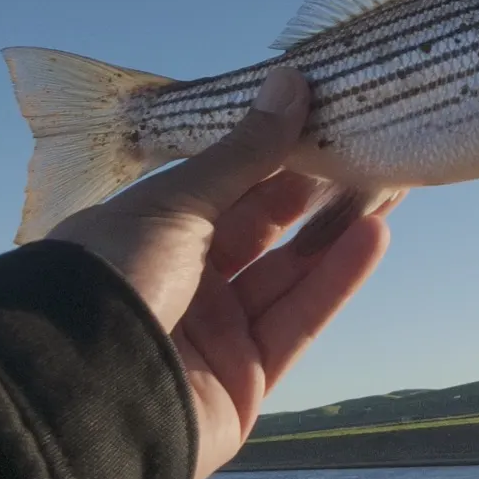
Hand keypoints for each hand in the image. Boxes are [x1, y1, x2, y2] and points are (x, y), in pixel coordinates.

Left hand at [47, 68, 395, 478]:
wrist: (88, 395)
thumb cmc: (116, 278)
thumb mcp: (177, 205)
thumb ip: (244, 154)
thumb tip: (291, 82)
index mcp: (152, 233)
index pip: (226, 188)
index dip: (276, 157)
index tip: (326, 122)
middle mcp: (185, 280)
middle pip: (264, 231)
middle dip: (316, 193)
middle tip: (369, 152)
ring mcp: (217, 332)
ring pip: (290, 275)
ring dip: (338, 234)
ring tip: (389, 189)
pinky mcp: (248, 379)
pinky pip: (299, 322)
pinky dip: (337, 281)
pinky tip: (374, 238)